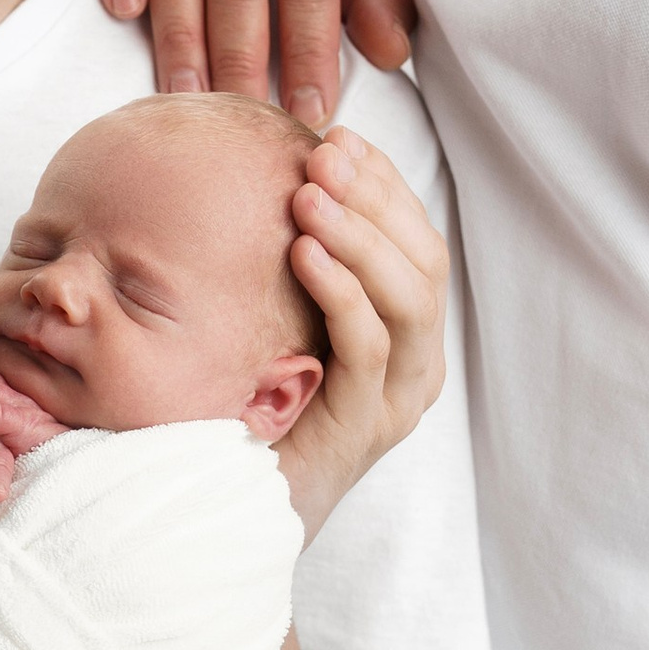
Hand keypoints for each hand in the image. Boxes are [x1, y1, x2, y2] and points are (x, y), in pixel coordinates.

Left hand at [272, 128, 446, 539]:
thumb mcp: (273, 324)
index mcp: (406, 337)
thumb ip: (292, 265)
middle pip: (424, 263)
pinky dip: (342, 293)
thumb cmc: (242, 412)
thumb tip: (275, 175)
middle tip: (323, 152)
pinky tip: (304, 252)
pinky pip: (369, 351)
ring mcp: (395, 403)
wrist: (224, 516)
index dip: (384, 185)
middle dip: (376, 198)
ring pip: (409, 302)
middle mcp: (416, 368)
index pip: (416, 243)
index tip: (339, 133)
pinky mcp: (362, 431)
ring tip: (309, 191)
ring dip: (361, 236)